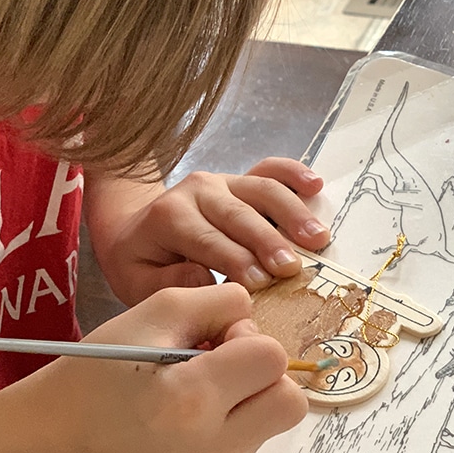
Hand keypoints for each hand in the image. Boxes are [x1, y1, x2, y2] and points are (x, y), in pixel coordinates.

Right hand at [33, 284, 307, 452]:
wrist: (61, 433)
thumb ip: (220, 301)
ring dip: (252, 393)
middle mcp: (208, 449)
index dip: (247, 335)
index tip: (215, 337)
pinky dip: (237, 417)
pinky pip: (254, 440)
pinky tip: (197, 410)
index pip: (271, 358)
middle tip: (223, 360)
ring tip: (204, 385)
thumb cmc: (102, 369)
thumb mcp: (156, 310)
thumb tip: (255, 317)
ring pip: (275, 420)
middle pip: (290, 400)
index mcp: (190, 401)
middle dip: (264, 370)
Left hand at [89, 157, 329, 304]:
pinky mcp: (240, 180)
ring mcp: (222, 181)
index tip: (262, 283)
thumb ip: (168, 283)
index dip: (236, 260)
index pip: (208, 240)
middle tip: (293, 268)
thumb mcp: (137, 281)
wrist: (135, 227)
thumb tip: (204, 278)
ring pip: (261, 191)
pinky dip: (293, 174)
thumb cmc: (141, 261)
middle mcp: (198, 191)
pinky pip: (269, 169)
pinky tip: (316, 186)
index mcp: (169, 217)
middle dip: (269, 241)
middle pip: (240, 215)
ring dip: (292, 214)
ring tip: (318, 239)